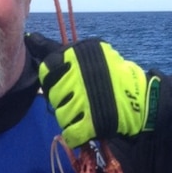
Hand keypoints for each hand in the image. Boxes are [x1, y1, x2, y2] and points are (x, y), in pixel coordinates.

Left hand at [38, 38, 159, 146]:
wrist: (141, 99)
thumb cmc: (112, 73)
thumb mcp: (87, 52)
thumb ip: (57, 49)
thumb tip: (30, 39)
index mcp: (75, 56)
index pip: (46, 68)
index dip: (53, 78)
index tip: (64, 80)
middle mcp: (75, 76)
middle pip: (52, 93)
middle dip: (62, 98)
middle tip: (79, 98)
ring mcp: (82, 100)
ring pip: (60, 113)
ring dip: (70, 116)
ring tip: (86, 111)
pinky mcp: (89, 123)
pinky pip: (70, 132)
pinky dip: (76, 133)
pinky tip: (85, 126)